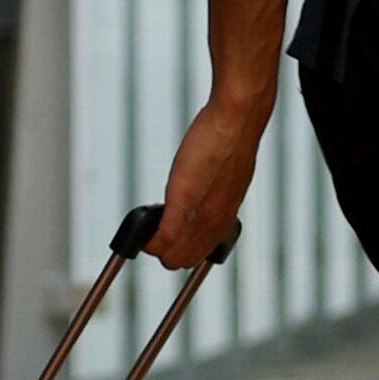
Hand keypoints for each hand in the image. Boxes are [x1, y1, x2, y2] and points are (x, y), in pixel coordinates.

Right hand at [150, 91, 270, 269]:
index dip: (180, 248)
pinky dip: (150, 241)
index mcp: (225, 218)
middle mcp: (215, 221)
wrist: (237, 120)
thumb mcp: (227, 175)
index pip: (199, 255)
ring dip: (155, 247)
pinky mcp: (184, 198)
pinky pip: (165, 236)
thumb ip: (214, 193)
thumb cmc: (229, 140)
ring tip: (148, 226)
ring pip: (173, 255)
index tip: (170, 231)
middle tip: (155, 227)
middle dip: (165, 250)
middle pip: (184, 259)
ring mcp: (200, 212)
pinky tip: (141, 237)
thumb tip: (203, 194)